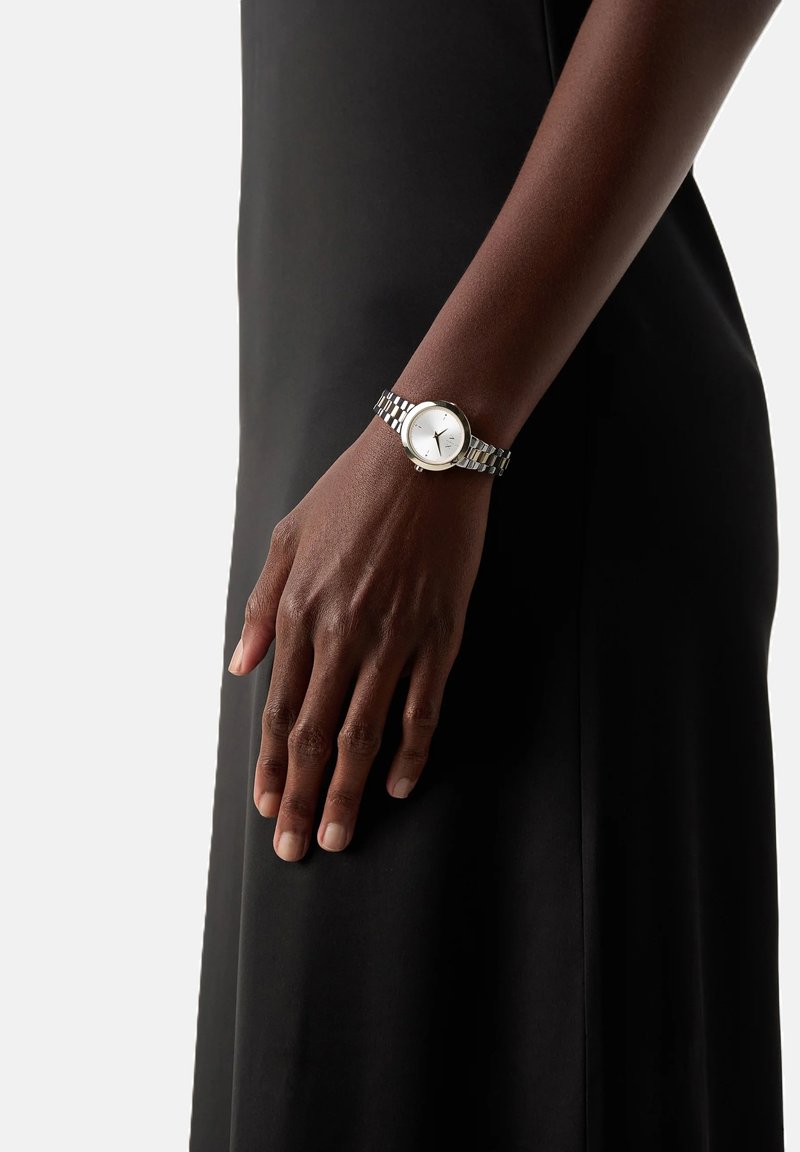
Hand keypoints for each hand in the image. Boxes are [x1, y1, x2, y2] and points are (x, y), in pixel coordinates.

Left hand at [227, 418, 493, 860]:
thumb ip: (261, 606)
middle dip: (303, 797)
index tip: (268, 808)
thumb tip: (240, 666)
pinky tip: (399, 785)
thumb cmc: (352, 492)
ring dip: (348, 791)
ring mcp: (393, 639)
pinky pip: (423, 707)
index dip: (273, 765)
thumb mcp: (286, 537)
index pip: (280, 709)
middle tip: (297, 849)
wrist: (423, 457)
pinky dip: (411, 751)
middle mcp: (341, 635)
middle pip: (316, 735)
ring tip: (340, 836)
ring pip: (363, 733)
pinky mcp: (440, 635)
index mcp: (301, 613)